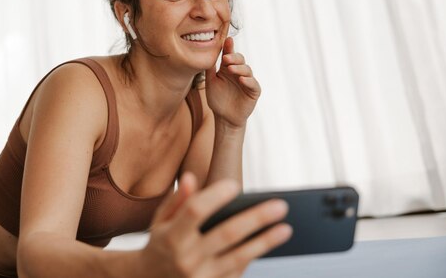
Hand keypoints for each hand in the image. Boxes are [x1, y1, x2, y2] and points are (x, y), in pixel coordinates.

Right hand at [140, 172, 291, 277]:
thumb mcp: (161, 221)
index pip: (196, 211)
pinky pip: (237, 272)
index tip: (235, 185)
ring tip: (285, 228)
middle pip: (227, 234)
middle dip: (255, 219)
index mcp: (171, 236)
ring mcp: (200, 277)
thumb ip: (177, 200)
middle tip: (280, 206)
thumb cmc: (162, 243)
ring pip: (239, 257)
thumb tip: (192, 178)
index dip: (215, 197)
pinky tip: (267, 244)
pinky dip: (252, 258)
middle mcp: (186, 258)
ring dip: (264, 242)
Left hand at [205, 37, 260, 127]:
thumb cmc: (217, 99)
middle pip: (240, 59)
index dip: (229, 47)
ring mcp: (247, 81)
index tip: (227, 40)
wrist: (224, 118)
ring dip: (239, 68)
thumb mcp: (211, 83)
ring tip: (231, 69)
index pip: (229, 55)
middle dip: (234, 57)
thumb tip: (206, 53)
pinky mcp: (254, 91)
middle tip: (226, 58)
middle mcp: (239, 72)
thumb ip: (209, 69)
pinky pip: (253, 84)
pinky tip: (242, 80)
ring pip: (247, 70)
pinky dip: (248, 81)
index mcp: (228, 69)